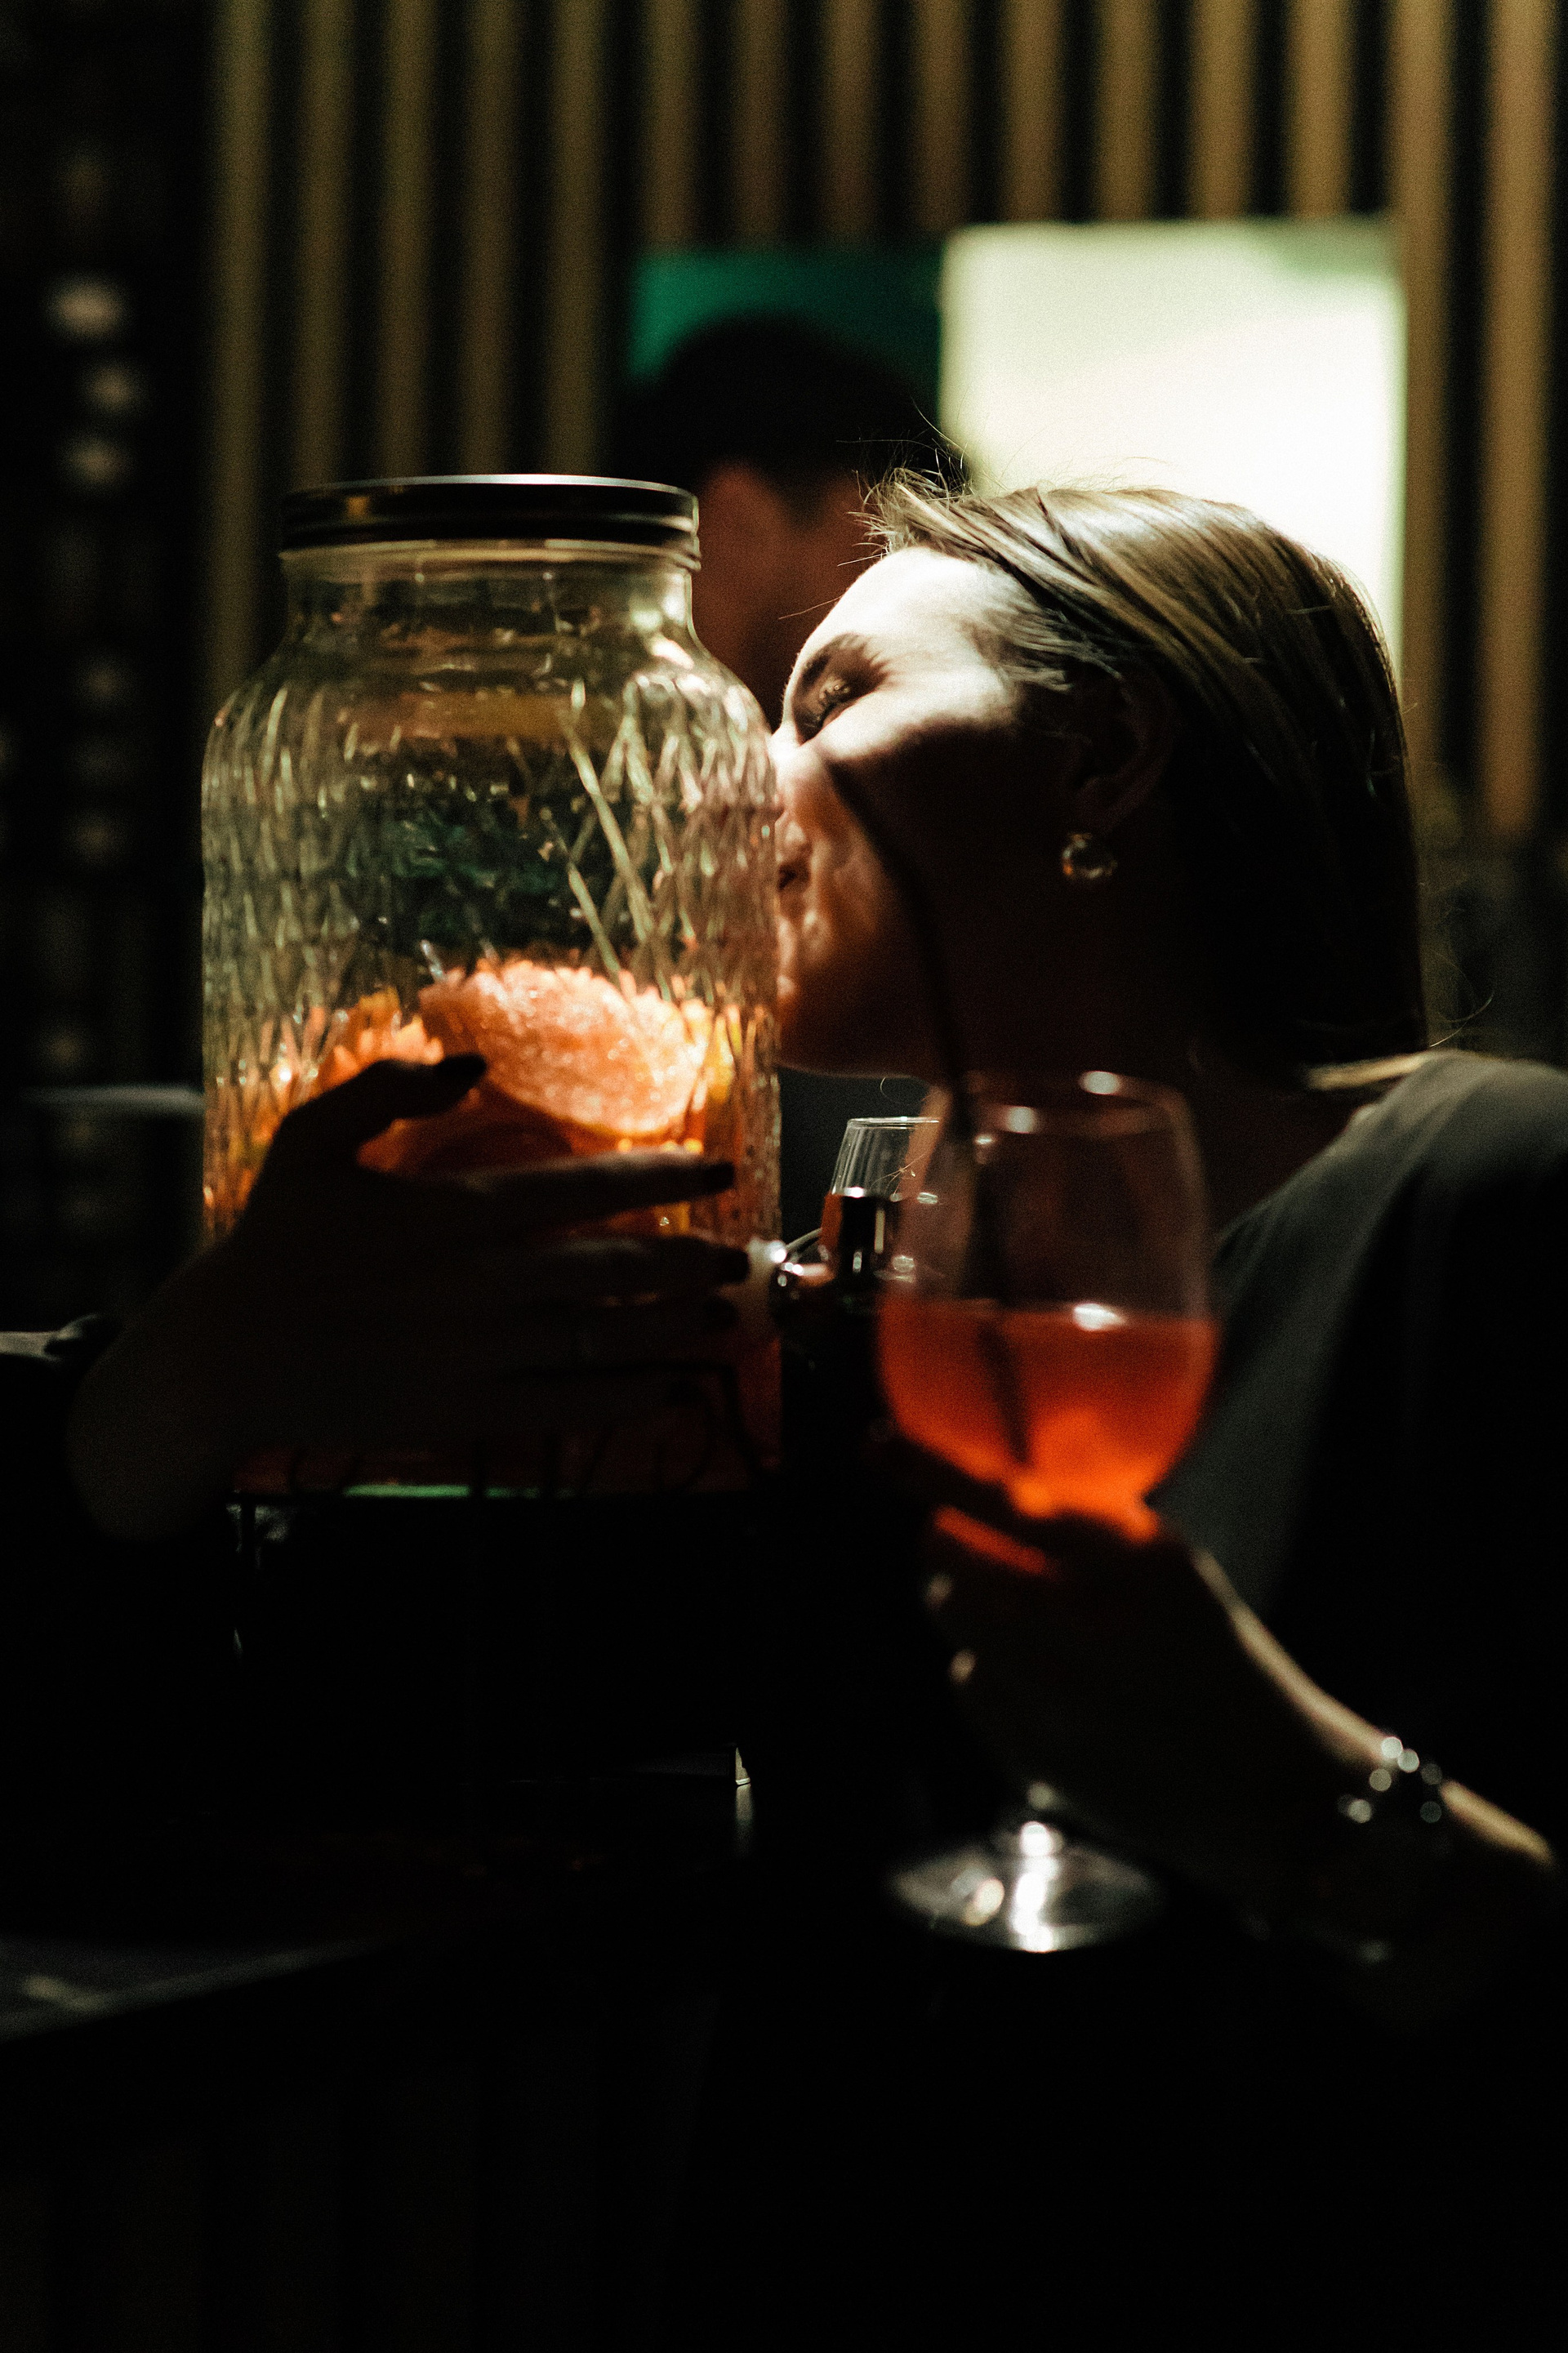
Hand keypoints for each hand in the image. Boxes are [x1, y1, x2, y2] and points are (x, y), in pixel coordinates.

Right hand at [70, 1058, 749, 1536]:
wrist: (229, 1355)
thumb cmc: (274, 1241)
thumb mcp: (312, 1138)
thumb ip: (391, 1089)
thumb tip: (471, 1064)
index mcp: (458, 1212)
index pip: (590, 1187)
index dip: (668, 1177)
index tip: (721, 1172)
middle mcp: (484, 1283)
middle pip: (618, 1267)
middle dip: (691, 1260)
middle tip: (735, 1259)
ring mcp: (481, 1353)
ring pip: (607, 1339)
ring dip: (676, 1329)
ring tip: (721, 1322)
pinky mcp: (469, 1412)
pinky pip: (569, 1409)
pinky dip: (627, 1401)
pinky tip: (668, 1392)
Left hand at [874, 1434, 1382, 1917]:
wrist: (1267, 1793)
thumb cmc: (1215, 1660)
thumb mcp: (1172, 1571)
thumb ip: (1084, 1532)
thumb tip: (981, 1493)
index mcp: (1138, 1565)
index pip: (1011, 1503)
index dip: (933, 1471)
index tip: (879, 1446)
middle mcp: (1087, 1632)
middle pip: (952, 1562)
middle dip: (950, 1542)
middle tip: (968, 1538)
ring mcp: (1052, 1704)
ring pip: (955, 1617)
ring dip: (972, 1604)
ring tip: (1034, 1620)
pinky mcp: (1028, 1758)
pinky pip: (971, 1680)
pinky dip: (993, 1669)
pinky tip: (1052, 1686)